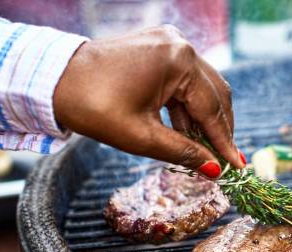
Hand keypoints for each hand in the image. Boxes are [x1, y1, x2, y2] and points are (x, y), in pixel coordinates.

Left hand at [53, 25, 243, 177]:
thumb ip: (183, 152)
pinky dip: (187, 106)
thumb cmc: (93, 106)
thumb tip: (213, 169)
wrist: (53, 80)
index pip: (212, 108)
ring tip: (206, 151)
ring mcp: (169, 42)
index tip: (238, 165)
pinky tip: (187, 131)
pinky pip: (184, 79)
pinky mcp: (157, 47)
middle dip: (220, 129)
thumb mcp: (141, 136)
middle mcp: (179, 45)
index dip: (225, 142)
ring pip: (201, 87)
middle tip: (226, 159)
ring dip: (204, 119)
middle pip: (215, 93)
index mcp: (179, 61)